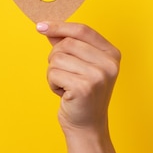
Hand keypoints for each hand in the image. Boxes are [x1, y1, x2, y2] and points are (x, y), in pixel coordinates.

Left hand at [36, 21, 120, 152]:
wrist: (87, 126)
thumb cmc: (81, 94)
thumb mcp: (79, 65)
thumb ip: (66, 44)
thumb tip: (47, 27)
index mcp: (111, 54)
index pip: (83, 30)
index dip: (60, 26)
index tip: (40, 26)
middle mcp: (109, 63)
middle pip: (67, 43)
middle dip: (55, 58)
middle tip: (63, 75)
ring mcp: (98, 76)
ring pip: (57, 58)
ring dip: (53, 72)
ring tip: (65, 85)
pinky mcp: (84, 87)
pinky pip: (53, 73)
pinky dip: (52, 83)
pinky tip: (63, 94)